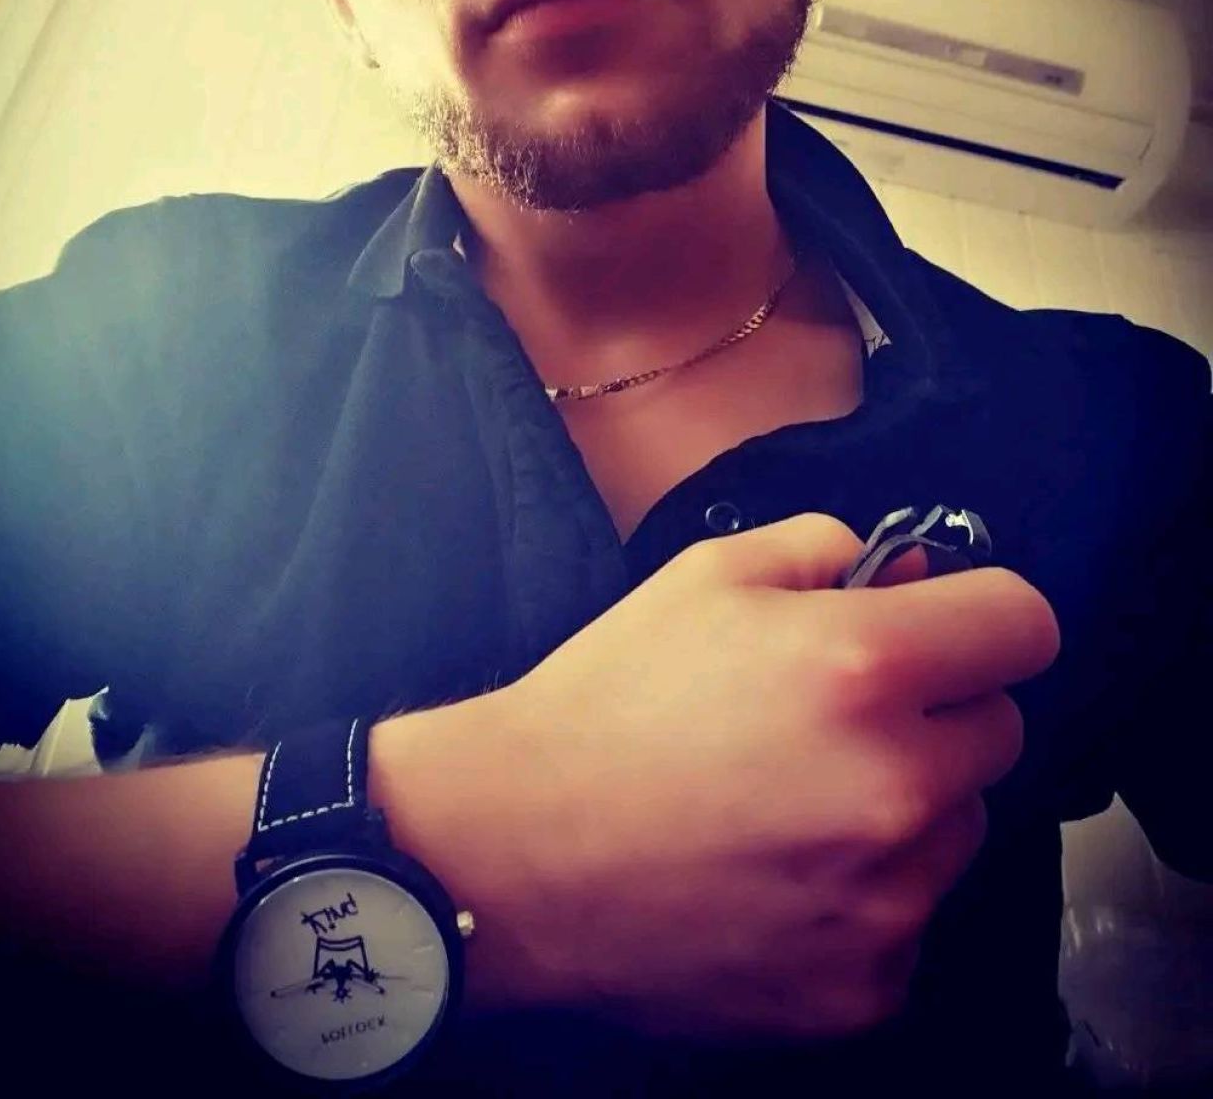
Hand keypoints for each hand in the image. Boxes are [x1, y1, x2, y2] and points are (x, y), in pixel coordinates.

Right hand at [490, 512, 1060, 1040]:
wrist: (515, 850)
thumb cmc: (609, 697)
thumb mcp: (707, 575)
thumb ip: (828, 549)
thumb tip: (912, 574)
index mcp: (866, 667)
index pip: (1024, 624)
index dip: (979, 614)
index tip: (938, 629)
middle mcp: (900, 786)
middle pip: (999, 729)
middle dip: (937, 711)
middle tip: (837, 717)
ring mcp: (888, 902)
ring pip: (959, 829)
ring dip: (908, 806)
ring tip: (795, 802)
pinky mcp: (863, 989)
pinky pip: (909, 920)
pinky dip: (865, 897)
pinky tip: (776, 876)